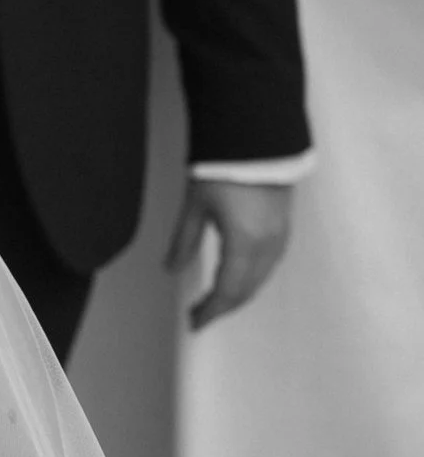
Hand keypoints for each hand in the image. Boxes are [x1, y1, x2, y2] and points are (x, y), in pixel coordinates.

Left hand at [166, 177, 292, 331]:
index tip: (194, 322)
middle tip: (200, 315)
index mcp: (244, 243)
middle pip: (246, 289)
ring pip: (261, 278)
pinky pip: (271, 263)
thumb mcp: (194, 206)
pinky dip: (254, 277)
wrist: (256, 134)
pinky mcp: (285, 224)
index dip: (210, 310)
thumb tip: (170, 269)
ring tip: (216, 301)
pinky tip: (239, 277)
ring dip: (239, 294)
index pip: (227, 290)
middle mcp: (267, 243)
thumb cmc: (224, 166)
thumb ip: (183, 241)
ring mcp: (280, 234)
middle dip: (223, 306)